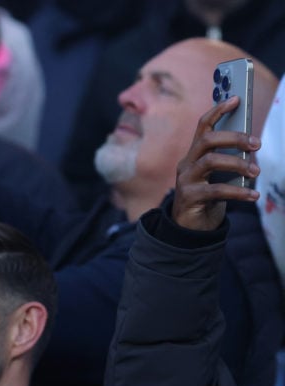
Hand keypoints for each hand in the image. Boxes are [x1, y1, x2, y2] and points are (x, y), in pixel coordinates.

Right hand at [171, 96, 260, 231]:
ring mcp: (185, 181)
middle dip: (234, 138)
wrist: (191, 228)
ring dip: (238, 163)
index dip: (218, 110)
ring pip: (210, 161)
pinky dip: (238, 191)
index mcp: (194, 155)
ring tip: (256, 172)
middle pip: (207, 140)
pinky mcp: (189, 198)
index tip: (237, 99)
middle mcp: (187, 164)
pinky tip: (252, 195)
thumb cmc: (208, 198)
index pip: (203, 126)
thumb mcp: (219, 176)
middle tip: (257, 144)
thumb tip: (252, 147)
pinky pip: (216, 190)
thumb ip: (230, 160)